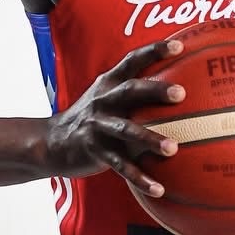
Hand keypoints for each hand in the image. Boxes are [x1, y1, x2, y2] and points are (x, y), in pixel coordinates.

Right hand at [45, 39, 185, 197]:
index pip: (132, 61)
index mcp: (109, 84)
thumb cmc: (93, 118)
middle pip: (130, 90)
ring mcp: (98, 126)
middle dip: (155, 90)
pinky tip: (159, 188)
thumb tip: (182, 91)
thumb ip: (137, 93)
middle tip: (181, 93)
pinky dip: (140, 178)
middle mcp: (103, 101)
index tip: (178, 46)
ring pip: (126, 131)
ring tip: (173, 148)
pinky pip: (120, 166)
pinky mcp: (95, 151)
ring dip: (150, 139)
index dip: (154, 51)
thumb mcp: (107, 97)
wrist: (52, 142)